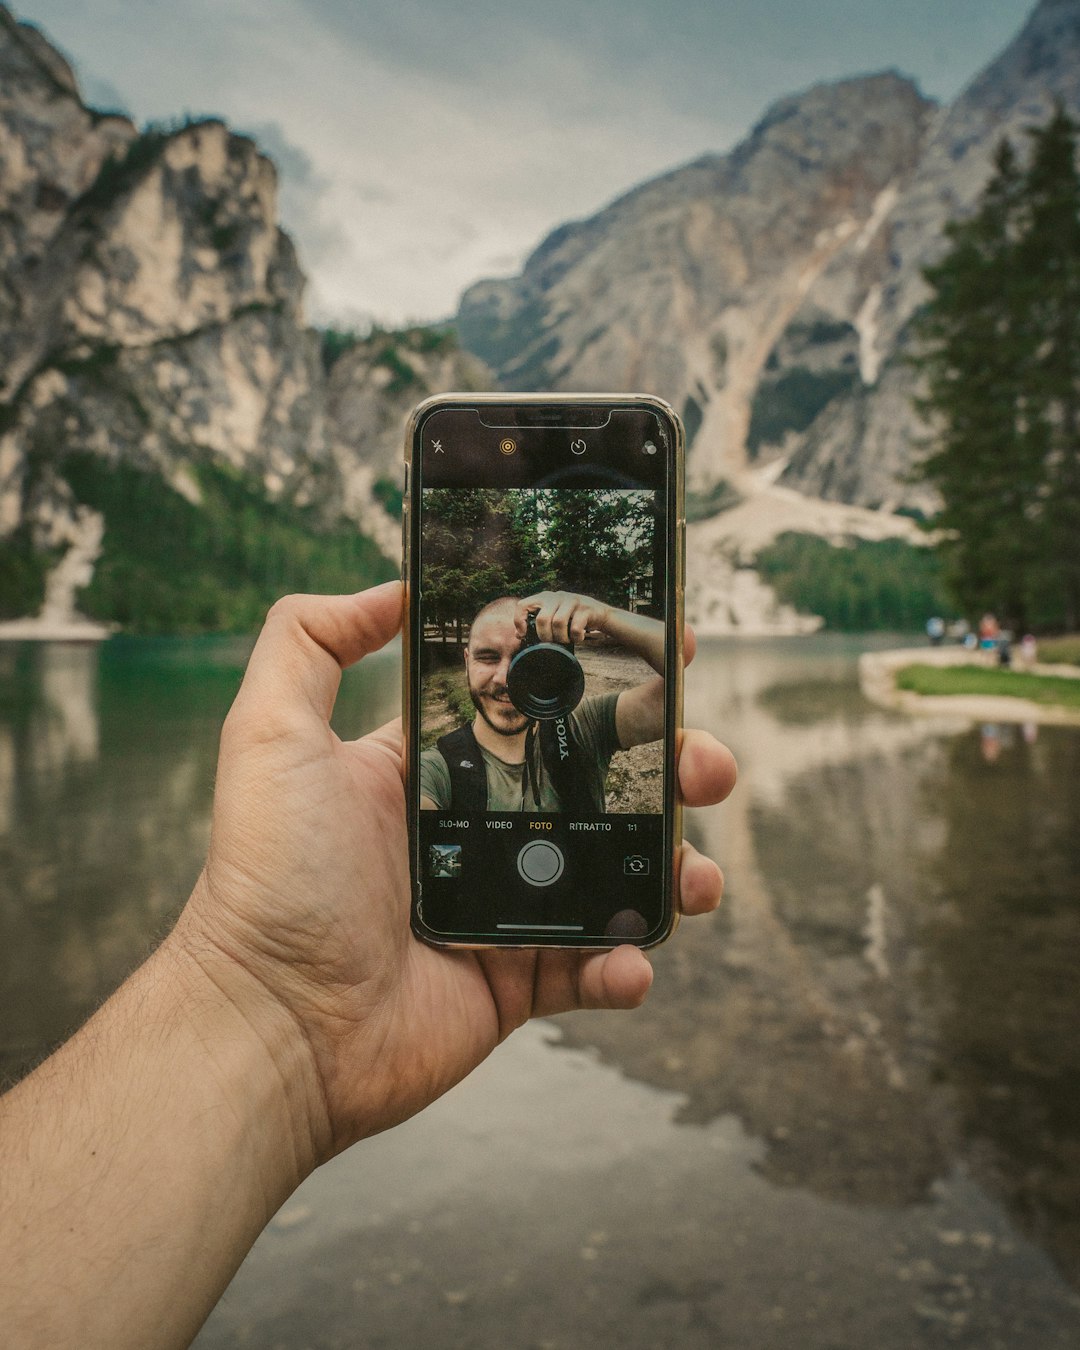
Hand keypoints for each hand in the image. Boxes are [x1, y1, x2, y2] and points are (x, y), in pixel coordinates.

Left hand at [172, 582, 736, 1164]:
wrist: (273, 1026)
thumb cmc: (268, 879)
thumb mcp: (269, 733)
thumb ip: (309, 641)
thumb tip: (389, 587)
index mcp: (436, 768)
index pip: (537, 709)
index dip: (601, 682)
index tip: (665, 655)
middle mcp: (480, 829)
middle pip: (600, 783)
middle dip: (668, 767)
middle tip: (704, 764)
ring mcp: (506, 905)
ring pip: (617, 870)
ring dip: (676, 864)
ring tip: (697, 871)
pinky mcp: (519, 980)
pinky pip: (595, 965)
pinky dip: (626, 963)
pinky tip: (627, 960)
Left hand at [515, 591, 610, 643]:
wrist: (600, 614)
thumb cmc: (572, 618)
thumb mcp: (553, 617)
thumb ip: (537, 623)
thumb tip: (519, 635)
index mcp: (544, 598)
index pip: (523, 605)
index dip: (519, 621)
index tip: (523, 634)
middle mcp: (556, 596)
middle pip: (542, 618)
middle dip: (545, 636)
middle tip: (551, 642)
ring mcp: (572, 600)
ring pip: (558, 623)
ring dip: (561, 638)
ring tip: (566, 640)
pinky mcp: (586, 608)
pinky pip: (575, 627)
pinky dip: (575, 637)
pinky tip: (578, 638)